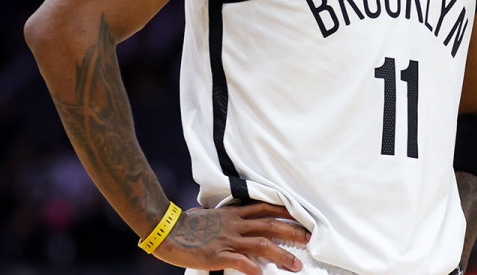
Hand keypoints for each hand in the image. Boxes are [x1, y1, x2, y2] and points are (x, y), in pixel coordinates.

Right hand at [152, 202, 311, 272]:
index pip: (265, 207)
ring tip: (295, 264)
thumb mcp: (211, 215)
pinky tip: (262, 274)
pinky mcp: (217, 255)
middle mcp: (235, 224)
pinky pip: (239, 262)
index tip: (302, 215)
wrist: (167, 231)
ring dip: (281, 254)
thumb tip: (233, 216)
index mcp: (234, 214)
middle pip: (271, 224)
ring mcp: (227, 239)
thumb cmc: (186, 224)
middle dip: (293, 231)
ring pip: (262, 244)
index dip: (286, 210)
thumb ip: (226, 217)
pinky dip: (252, 268)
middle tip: (309, 238)